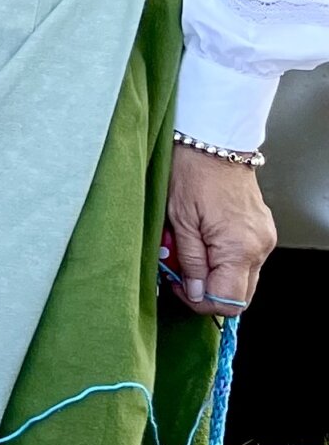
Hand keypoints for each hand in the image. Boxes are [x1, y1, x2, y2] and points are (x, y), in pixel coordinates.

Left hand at [166, 141, 275, 317]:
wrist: (212, 142)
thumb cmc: (192, 173)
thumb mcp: (179, 221)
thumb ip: (190, 261)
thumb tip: (195, 292)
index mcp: (239, 248)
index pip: (228, 301)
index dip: (200, 302)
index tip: (179, 288)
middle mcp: (259, 247)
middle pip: (240, 294)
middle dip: (208, 290)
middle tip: (181, 274)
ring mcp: (264, 238)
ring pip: (243, 277)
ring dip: (216, 274)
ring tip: (190, 252)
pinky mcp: (262, 229)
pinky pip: (246, 257)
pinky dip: (225, 258)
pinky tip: (205, 241)